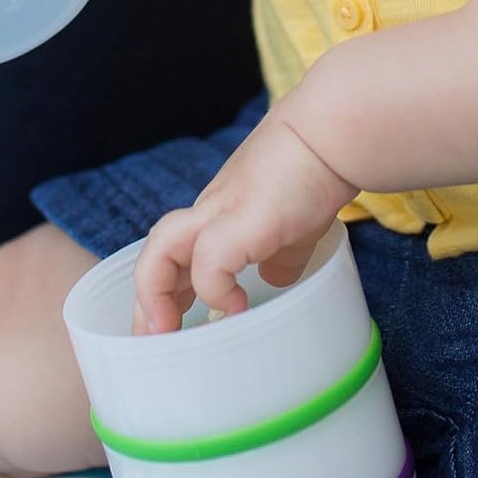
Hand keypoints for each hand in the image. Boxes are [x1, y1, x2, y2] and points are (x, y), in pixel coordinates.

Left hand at [132, 104, 356, 334]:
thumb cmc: (318, 170)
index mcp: (219, 213)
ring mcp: (223, 211)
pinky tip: (236, 305)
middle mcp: (211, 211)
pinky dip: (214, 288)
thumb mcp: (293, 222)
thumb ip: (279, 250)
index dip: (164, 294)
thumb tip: (272, 278)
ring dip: (155, 294)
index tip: (165, 331)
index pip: (174, 255)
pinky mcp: (243, 217)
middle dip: (146, 303)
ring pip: (162, 249)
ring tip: (166, 332)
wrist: (331, 133)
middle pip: (155, 254)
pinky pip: (209, 260)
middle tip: (151, 344)